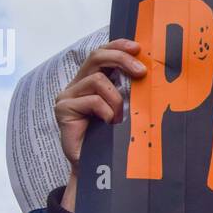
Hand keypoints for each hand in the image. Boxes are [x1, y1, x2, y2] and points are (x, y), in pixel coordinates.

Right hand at [54, 39, 144, 211]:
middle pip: (96, 57)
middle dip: (121, 59)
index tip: (137, 46)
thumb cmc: (110, 138)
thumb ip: (127, 91)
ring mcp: (67, 96)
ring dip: (116, 98)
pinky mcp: (63, 109)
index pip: (101, 53)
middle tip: (141, 72)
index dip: (118, 45)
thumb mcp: (123, 109)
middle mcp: (76, 84)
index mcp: (89, 80)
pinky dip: (106, 111)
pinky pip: (92, 100)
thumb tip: (148, 73)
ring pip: (97, 80)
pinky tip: (108, 123)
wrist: (93, 166)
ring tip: (118, 117)